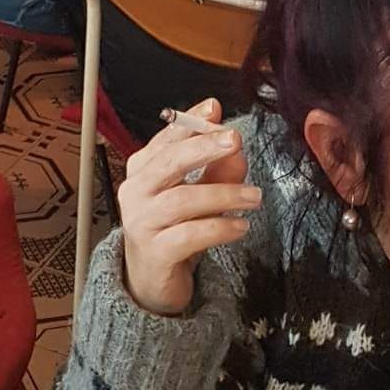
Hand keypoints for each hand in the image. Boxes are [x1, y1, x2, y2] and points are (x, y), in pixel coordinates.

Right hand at [119, 99, 259, 316]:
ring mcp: (142, 222)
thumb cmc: (172, 228)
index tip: (215, 107)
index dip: (190, 121)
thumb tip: (238, 148)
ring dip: (223, 194)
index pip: (165, 138)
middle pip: (169, 163)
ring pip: (183, 200)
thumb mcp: (196, 195)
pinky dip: (218, 229)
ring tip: (254, 196)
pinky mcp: (155, 252)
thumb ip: (216, 171)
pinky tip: (240, 226)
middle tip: (235, 140)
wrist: (151, 281)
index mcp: (142, 169)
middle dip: (204, 148)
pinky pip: (189, 236)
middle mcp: (136, 191)